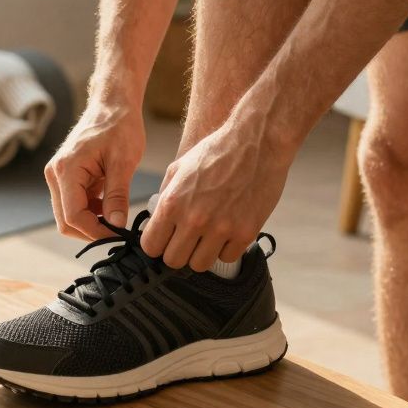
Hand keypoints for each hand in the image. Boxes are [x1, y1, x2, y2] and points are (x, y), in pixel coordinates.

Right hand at [45, 100, 145, 239]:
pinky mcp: (65, 176)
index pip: (73, 215)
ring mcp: (58, 175)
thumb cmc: (119, 126)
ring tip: (117, 219)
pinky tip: (110, 206)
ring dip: (91, 222)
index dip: (95, 231)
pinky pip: (73, 203)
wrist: (112, 104)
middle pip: (65, 220)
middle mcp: (55, 173)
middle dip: (91, 231)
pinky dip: (90, 211)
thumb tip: (116, 225)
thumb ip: (117, 196)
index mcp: (66, 169)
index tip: (119, 235)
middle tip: (118, 233)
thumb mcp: (124, 162)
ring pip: (68, 214)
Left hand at [140, 111, 293, 270]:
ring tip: (207, 235)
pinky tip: (226, 231)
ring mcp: (221, 229)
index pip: (151, 246)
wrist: (256, 142)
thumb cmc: (217, 151)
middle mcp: (194, 220)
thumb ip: (165, 197)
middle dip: (177, 251)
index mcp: (173, 203)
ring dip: (201, 253)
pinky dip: (225, 248)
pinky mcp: (245, 233)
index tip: (164, 239)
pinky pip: (227, 258)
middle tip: (185, 239)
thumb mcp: (178, 168)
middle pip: (173, 261)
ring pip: (200, 265)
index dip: (156, 243)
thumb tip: (157, 221)